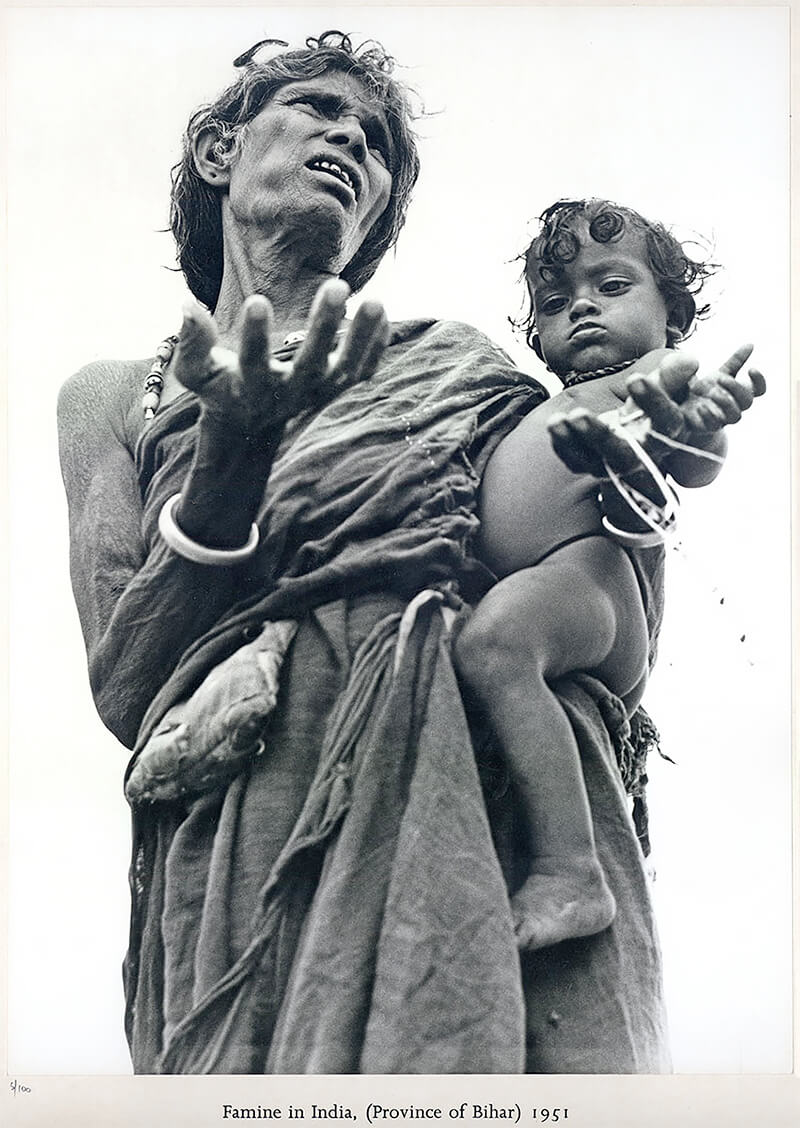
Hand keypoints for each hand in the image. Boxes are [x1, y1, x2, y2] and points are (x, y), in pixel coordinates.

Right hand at [173, 279, 387, 443]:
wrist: (250, 421)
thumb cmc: (219, 387)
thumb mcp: (195, 372)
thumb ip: (190, 344)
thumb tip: (187, 305)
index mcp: (251, 389)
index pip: (253, 364)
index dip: (255, 337)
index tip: (256, 300)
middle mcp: (290, 394)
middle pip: (311, 366)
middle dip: (324, 327)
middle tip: (336, 284)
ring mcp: (318, 393)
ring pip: (346, 371)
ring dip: (361, 338)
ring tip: (375, 301)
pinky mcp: (336, 389)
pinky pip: (362, 371)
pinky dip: (375, 347)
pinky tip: (381, 314)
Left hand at [547, 345, 765, 477]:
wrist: (632, 428)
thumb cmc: (649, 406)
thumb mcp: (660, 389)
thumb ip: (671, 377)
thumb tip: (689, 360)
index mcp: (665, 435)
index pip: (666, 425)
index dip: (655, 402)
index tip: (636, 378)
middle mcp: (640, 455)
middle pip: (624, 455)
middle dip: (600, 436)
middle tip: (578, 413)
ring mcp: (612, 462)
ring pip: (595, 461)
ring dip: (576, 441)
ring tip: (560, 420)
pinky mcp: (590, 462)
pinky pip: (575, 460)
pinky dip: (563, 444)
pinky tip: (555, 423)